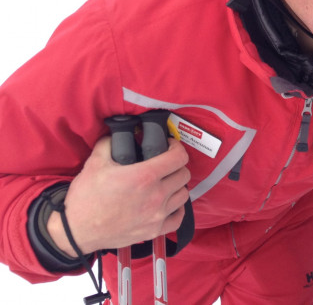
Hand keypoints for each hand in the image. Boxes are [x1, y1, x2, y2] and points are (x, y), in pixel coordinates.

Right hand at [47, 136, 189, 255]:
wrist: (76, 232)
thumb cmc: (85, 198)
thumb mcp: (95, 163)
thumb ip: (109, 143)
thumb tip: (118, 133)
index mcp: (144, 176)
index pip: (179, 157)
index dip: (176, 147)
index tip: (169, 147)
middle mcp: (156, 196)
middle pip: (184, 175)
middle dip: (176, 166)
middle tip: (165, 165)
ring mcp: (157, 215)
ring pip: (184, 195)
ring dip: (177, 187)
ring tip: (166, 184)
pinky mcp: (154, 231)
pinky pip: (179, 218)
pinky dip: (177, 209)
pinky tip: (168, 204)